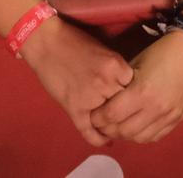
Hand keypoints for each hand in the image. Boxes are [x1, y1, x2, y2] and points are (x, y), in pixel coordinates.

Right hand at [18, 16, 133, 146]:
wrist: (46, 41)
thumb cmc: (75, 41)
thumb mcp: (105, 50)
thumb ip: (118, 71)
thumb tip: (131, 90)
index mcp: (116, 66)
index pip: (136, 88)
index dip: (135, 94)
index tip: (134, 97)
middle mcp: (106, 83)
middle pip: (125, 105)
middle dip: (125, 109)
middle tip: (128, 114)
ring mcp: (89, 97)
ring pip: (110, 120)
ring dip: (112, 124)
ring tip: (117, 126)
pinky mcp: (74, 108)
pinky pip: (89, 130)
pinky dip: (98, 138)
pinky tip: (105, 140)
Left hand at [91, 26, 182, 143]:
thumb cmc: (160, 52)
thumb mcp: (134, 64)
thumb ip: (120, 85)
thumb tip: (105, 101)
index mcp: (141, 92)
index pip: (111, 115)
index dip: (98, 118)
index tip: (92, 115)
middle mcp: (155, 108)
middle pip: (123, 131)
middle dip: (108, 129)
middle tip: (102, 123)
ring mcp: (169, 116)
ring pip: (139, 138)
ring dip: (125, 135)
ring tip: (118, 126)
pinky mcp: (178, 119)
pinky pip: (155, 137)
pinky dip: (142, 135)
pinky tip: (136, 126)